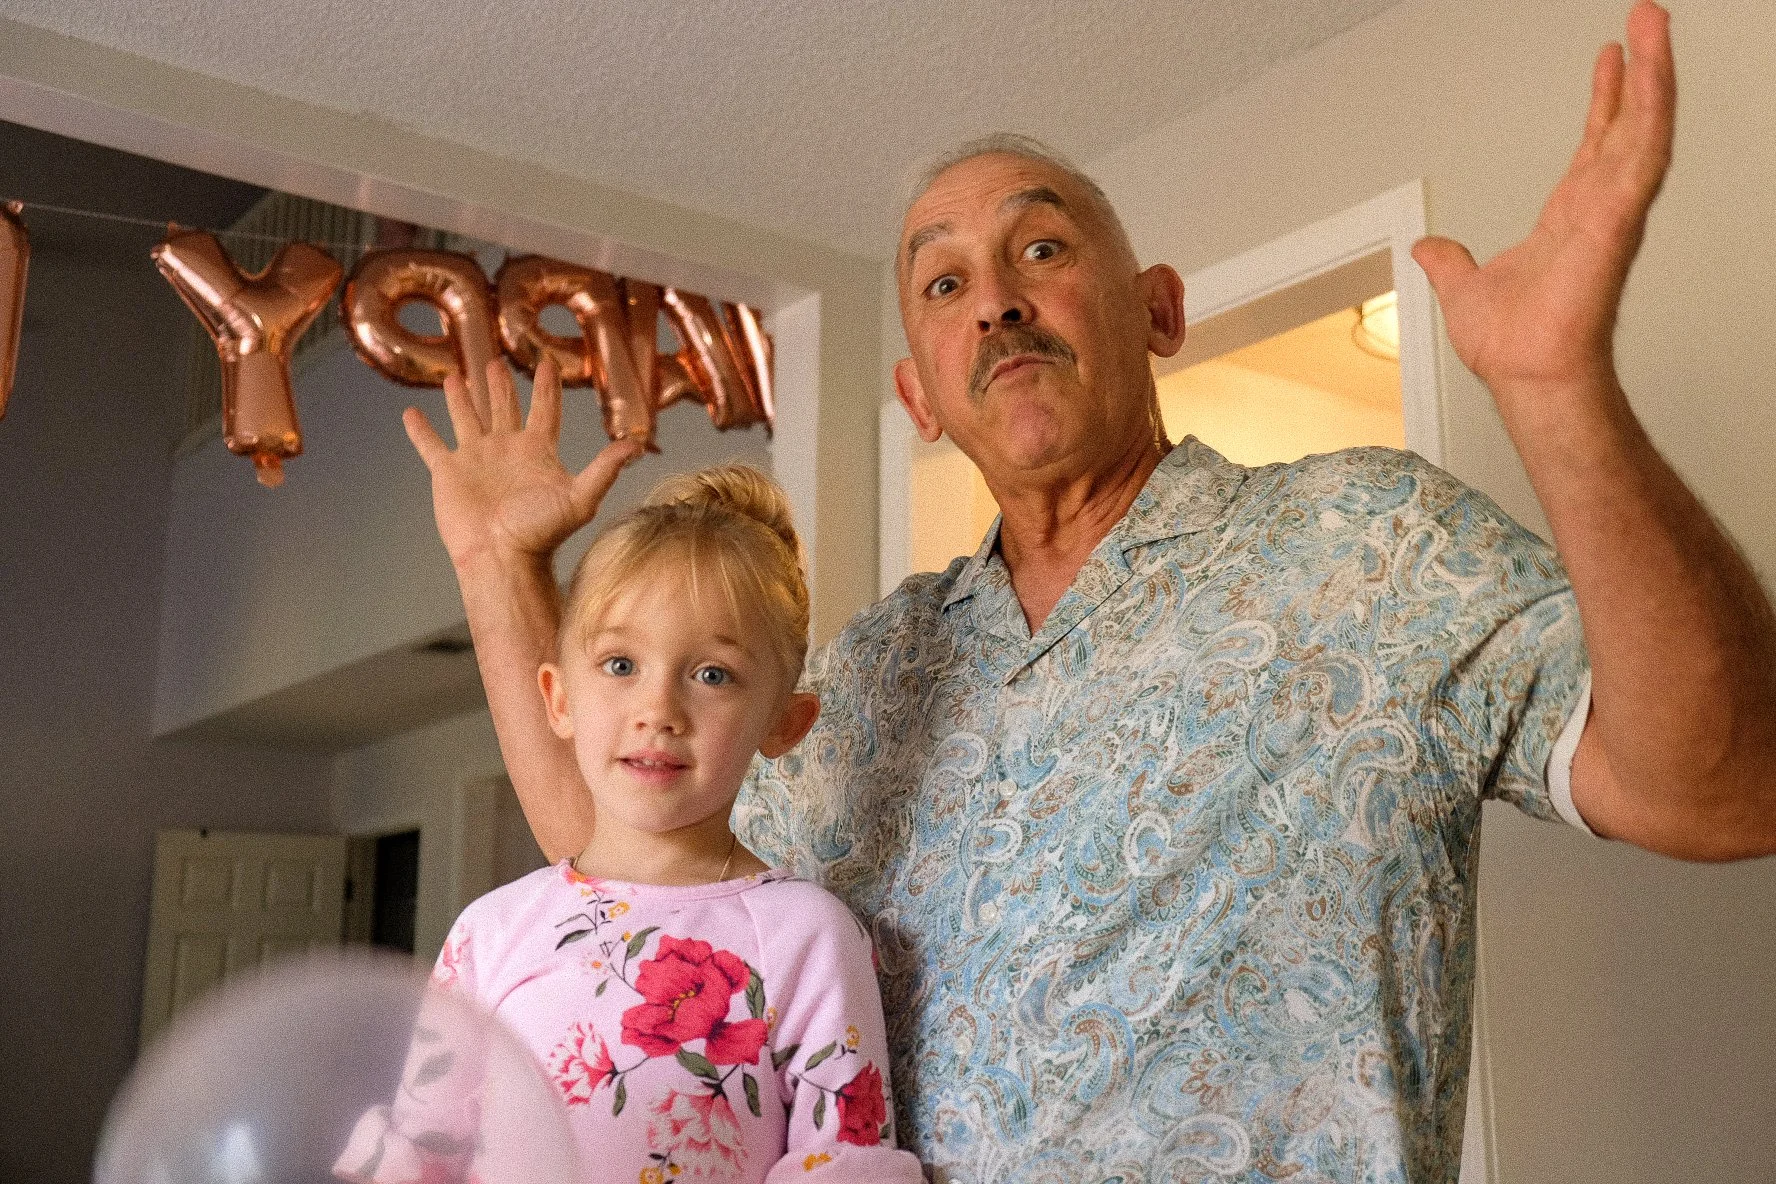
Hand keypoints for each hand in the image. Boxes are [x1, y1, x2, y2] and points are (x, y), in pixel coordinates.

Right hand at [403, 354, 643, 571]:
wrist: (501, 557)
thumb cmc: (541, 533)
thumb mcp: (580, 498)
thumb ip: (605, 469)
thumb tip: (635, 446)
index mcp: (536, 451)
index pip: (544, 409)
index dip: (546, 387)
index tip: (548, 362)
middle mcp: (506, 450)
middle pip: (503, 408)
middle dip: (500, 385)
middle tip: (495, 361)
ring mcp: (476, 460)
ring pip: (467, 418)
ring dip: (461, 399)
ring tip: (456, 376)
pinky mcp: (448, 473)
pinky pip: (431, 446)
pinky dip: (420, 430)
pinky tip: (411, 415)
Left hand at [1412, 1, 1674, 402]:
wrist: (1526, 376)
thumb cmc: (1513, 348)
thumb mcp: (1464, 290)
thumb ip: (1450, 265)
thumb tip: (1428, 249)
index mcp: (1568, 219)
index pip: (1595, 147)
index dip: (1605, 104)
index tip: (1611, 63)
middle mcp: (1598, 209)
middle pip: (1628, 124)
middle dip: (1641, 70)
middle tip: (1646, 18)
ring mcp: (1612, 212)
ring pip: (1644, 127)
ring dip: (1653, 73)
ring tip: (1653, 22)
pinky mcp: (1617, 220)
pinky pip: (1642, 155)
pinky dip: (1651, 111)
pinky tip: (1654, 72)